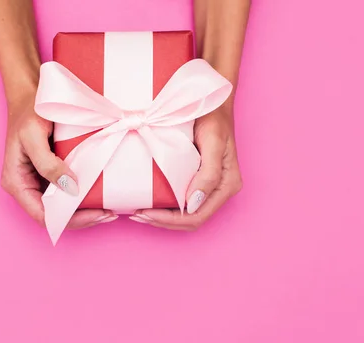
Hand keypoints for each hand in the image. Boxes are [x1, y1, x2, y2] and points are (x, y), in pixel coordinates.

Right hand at [0, 93, 116, 228]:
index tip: (97, 214)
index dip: (70, 220)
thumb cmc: (28, 112)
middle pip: (55, 216)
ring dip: (85, 211)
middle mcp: (27, 187)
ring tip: (110, 209)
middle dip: (82, 219)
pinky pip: (68, 192)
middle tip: (109, 214)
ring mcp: (39, 182)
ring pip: (63, 207)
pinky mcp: (52, 174)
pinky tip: (102, 194)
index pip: (43, 216)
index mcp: (17, 183)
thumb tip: (70, 188)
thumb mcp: (33, 135)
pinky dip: (84, 197)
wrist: (31, 94)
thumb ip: (48, 164)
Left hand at [131, 103, 241, 229]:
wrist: (210, 99)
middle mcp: (219, 190)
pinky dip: (165, 206)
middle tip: (136, 214)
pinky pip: (182, 201)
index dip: (170, 220)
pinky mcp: (198, 180)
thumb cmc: (213, 116)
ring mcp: (209, 187)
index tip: (145, 213)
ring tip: (139, 212)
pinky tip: (148, 201)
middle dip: (163, 221)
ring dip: (162, 218)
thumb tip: (193, 204)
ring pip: (186, 215)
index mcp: (226, 185)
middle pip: (190, 220)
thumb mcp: (213, 141)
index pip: (197, 216)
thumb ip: (208, 174)